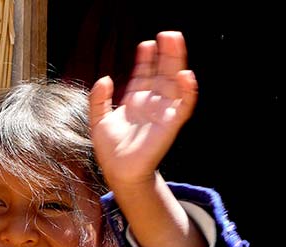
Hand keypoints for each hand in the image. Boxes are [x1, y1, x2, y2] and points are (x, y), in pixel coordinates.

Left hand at [89, 31, 197, 188]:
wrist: (119, 173)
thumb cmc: (110, 151)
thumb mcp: (98, 120)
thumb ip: (98, 99)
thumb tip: (104, 78)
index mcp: (135, 102)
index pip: (144, 75)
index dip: (146, 60)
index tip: (146, 44)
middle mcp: (151, 104)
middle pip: (161, 74)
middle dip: (165, 54)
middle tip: (168, 34)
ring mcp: (162, 113)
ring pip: (173, 83)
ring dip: (176, 63)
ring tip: (175, 42)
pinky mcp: (170, 124)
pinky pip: (183, 106)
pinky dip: (187, 91)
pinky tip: (186, 75)